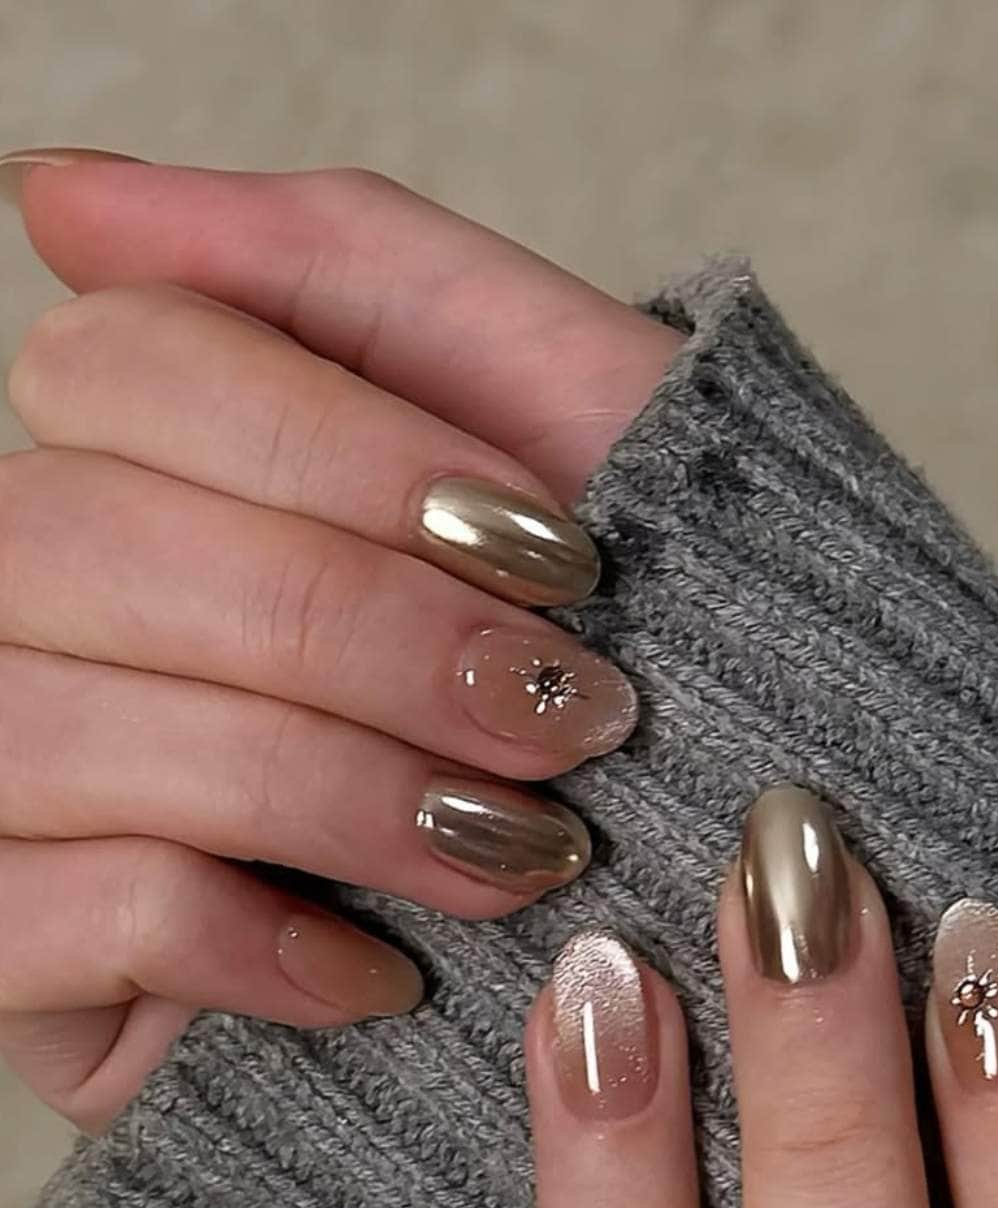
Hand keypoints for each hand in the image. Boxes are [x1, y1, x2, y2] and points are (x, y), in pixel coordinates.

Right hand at [0, 152, 677, 1124]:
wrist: (679, 898)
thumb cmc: (619, 648)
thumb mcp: (550, 414)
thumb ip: (337, 267)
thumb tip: (62, 194)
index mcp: (145, 465)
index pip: (119, 368)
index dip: (343, 454)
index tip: (550, 551)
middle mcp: (36, 608)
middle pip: (74, 544)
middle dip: (358, 635)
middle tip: (558, 715)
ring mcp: (8, 780)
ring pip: (49, 725)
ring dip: (324, 790)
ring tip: (513, 844)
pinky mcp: (15, 951)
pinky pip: (44, 919)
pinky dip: (247, 946)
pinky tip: (381, 972)